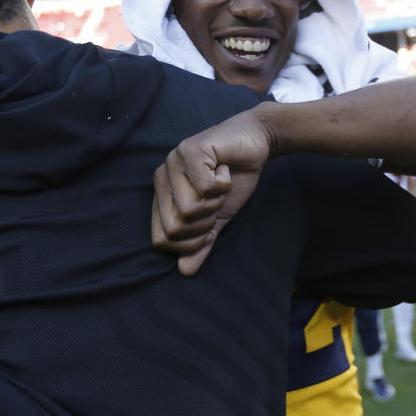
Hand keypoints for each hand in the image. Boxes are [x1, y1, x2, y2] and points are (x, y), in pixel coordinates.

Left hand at [152, 106, 272, 274]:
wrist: (255, 144)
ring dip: (215, 204)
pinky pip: (206, 188)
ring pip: (189, 209)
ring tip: (220, 185)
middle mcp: (161, 177)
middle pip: (173, 228)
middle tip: (216, 204)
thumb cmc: (233, 178)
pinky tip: (224, 170)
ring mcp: (172, 161)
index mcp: (162, 195)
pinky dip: (224, 185)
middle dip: (204, 225)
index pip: (160, 240)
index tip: (209, 228)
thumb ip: (202, 243)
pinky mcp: (190, 149)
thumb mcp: (217, 217)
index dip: (189, 244)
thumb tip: (185, 271)